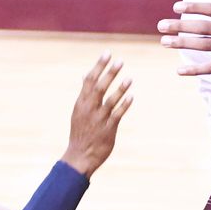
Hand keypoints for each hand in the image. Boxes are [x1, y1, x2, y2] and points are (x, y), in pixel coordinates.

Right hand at [63, 53, 132, 175]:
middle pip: (99, 87)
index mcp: (81, 102)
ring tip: (129, 78)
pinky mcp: (108, 129)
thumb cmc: (81, 130)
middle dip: (109, 74)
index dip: (98, 66)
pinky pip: (117, 115)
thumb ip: (85, 92)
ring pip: (109, 101)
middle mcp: (89, 109)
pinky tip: (131, 97)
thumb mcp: (79, 110)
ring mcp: (98, 119)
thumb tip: (85, 74)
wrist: (80, 156)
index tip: (107, 53)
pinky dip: (124, 106)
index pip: (89, 80)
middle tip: (119, 61)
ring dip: (119, 89)